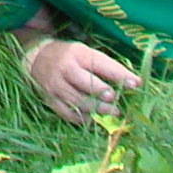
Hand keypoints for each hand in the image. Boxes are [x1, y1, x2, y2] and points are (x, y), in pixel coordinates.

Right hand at [21, 37, 141, 124]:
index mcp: (77, 54)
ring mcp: (56, 86)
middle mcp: (65, 69)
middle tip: (115, 100)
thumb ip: (106, 67)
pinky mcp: (50, 100)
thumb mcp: (86, 53)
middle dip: (103, 94)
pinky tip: (94, 119)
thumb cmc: (69, 56)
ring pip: (79, 101)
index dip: (119, 75)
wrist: (36, 58)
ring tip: (112, 113)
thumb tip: (134, 82)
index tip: (136, 84)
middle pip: (87, 84)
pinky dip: (83, 118)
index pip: (101, 64)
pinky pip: (68, 113)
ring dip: (98, 109)